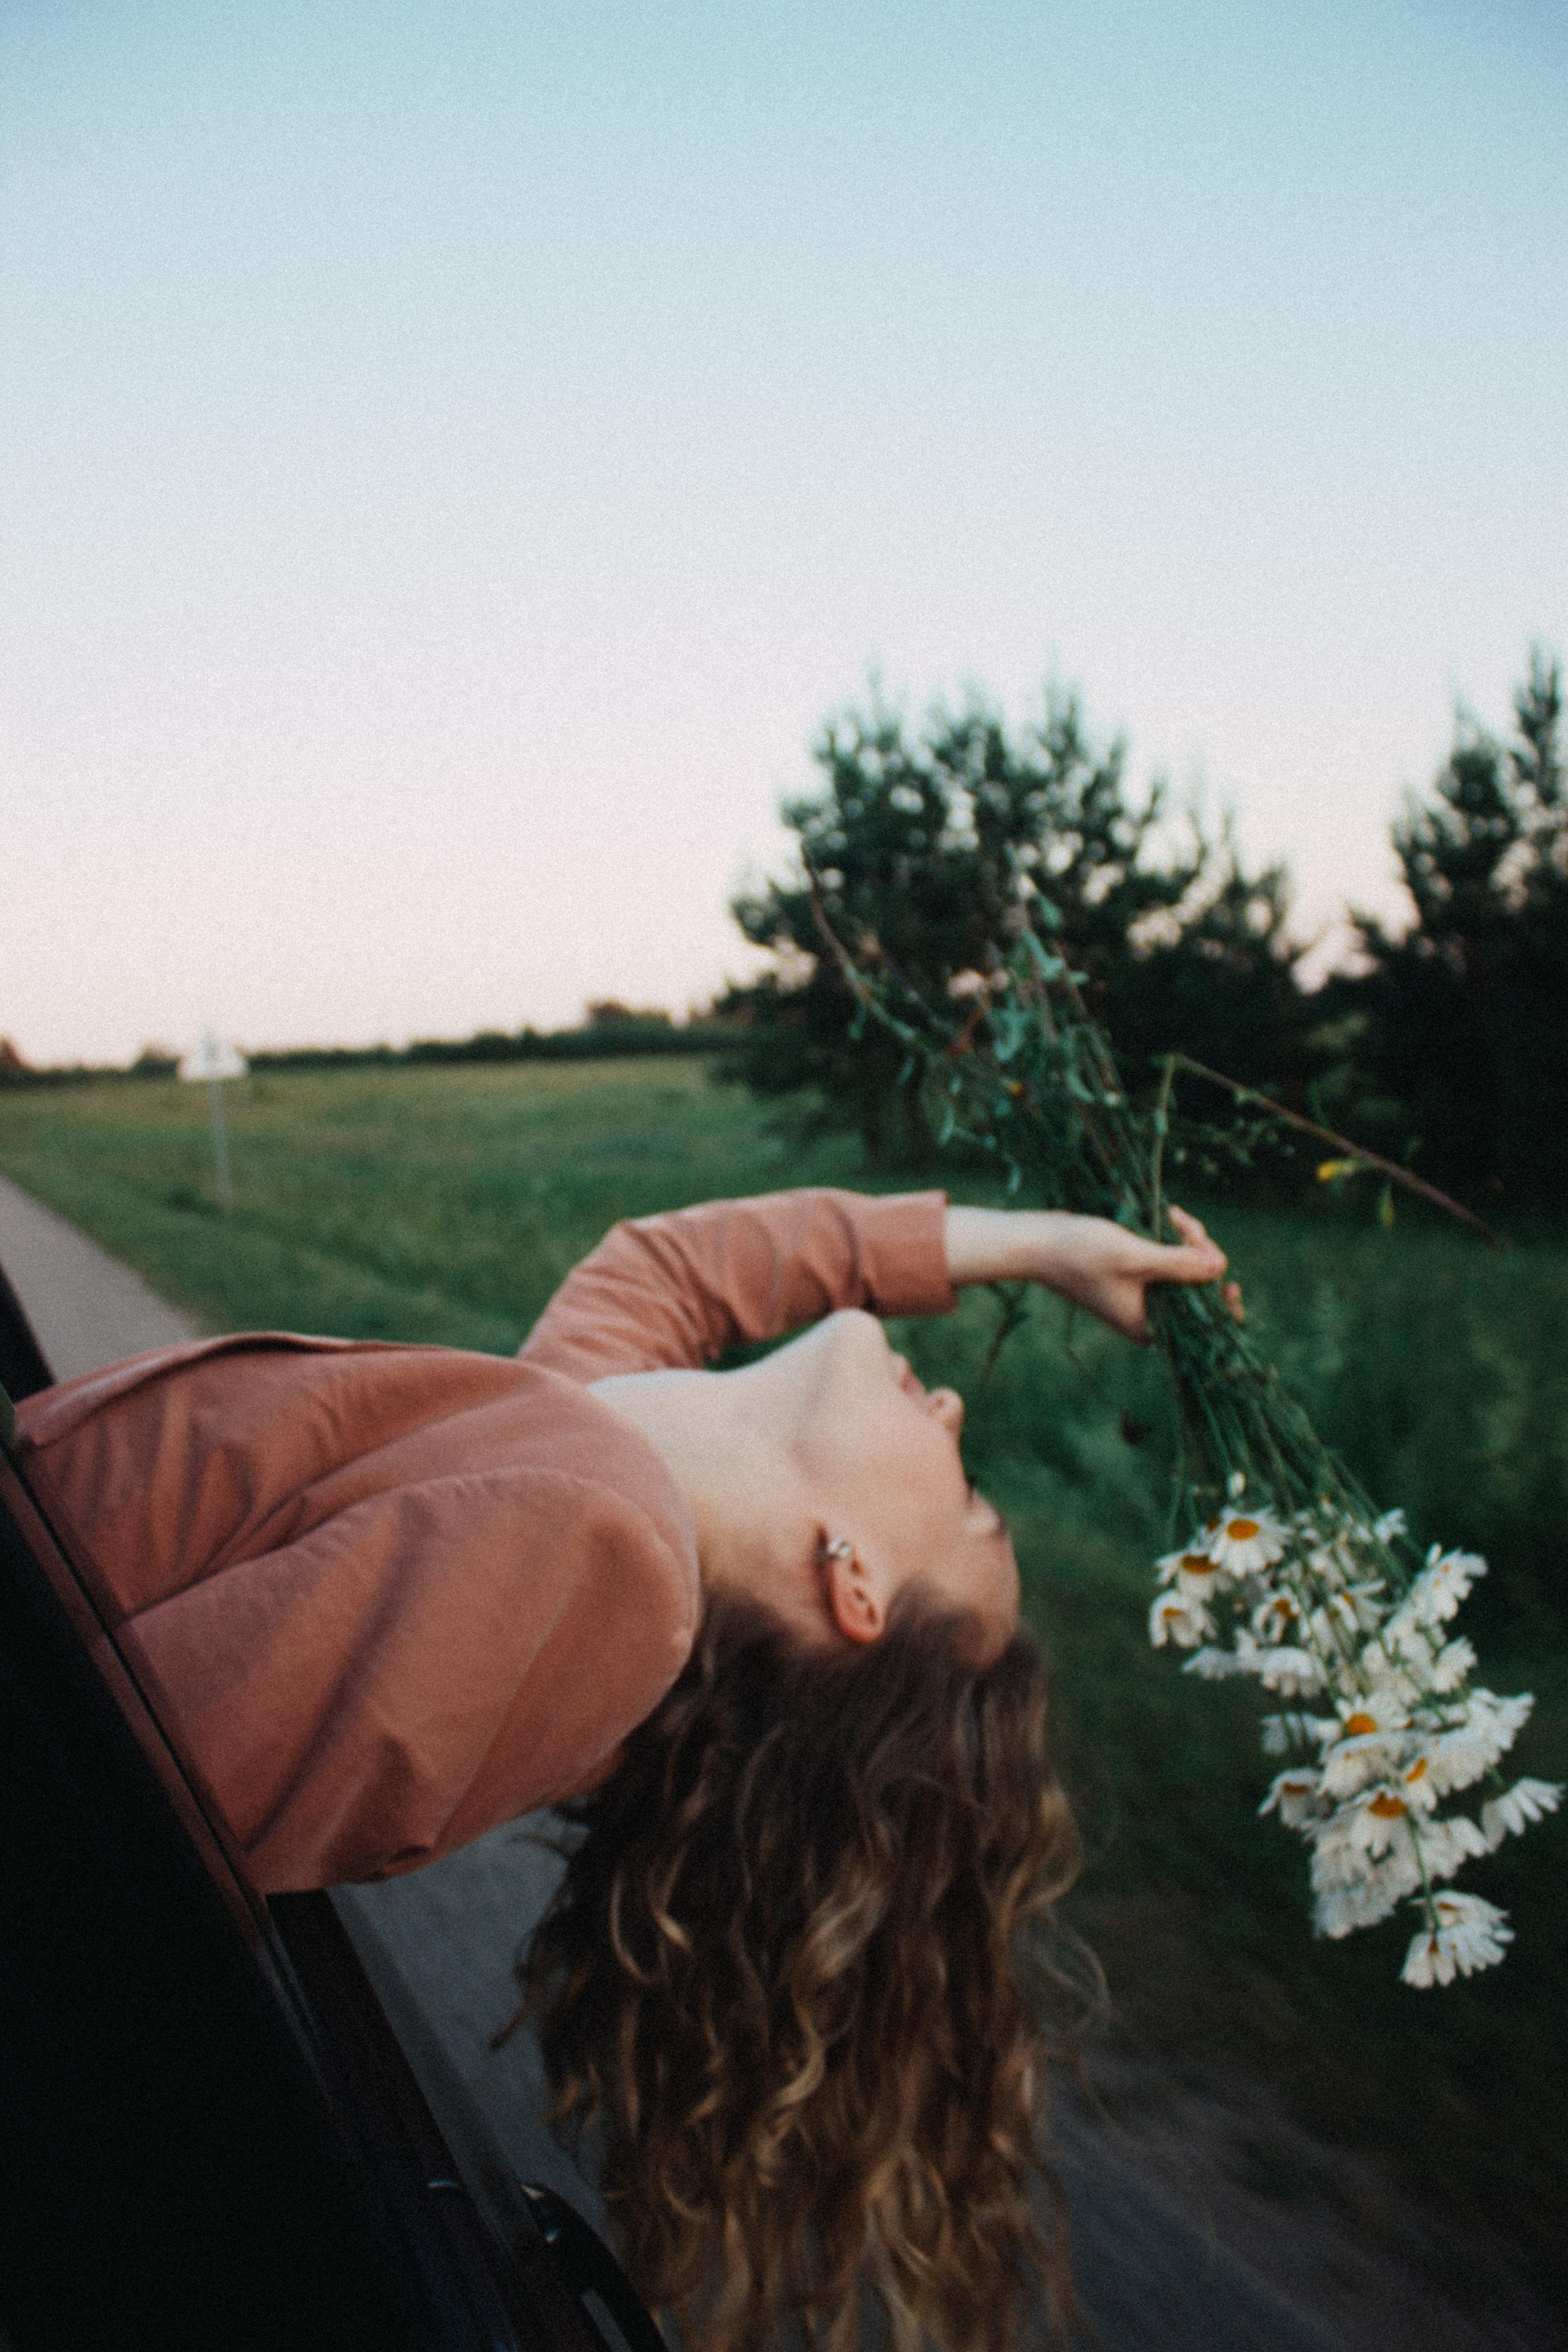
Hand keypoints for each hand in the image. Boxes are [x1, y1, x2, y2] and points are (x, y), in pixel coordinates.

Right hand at [1026, 1206, 1227, 1341]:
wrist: (1037, 1243)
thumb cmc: (1080, 1254)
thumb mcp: (1135, 1257)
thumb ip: (1180, 1264)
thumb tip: (1223, 1267)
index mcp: (1149, 1326)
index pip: (1202, 1328)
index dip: (1221, 1306)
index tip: (1229, 1280)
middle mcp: (1149, 1314)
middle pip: (1198, 1293)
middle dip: (1202, 1259)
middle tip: (1187, 1228)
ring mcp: (1142, 1293)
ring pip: (1186, 1271)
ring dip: (1189, 1243)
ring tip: (1175, 1216)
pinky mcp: (1135, 1273)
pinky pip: (1169, 1260)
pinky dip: (1174, 1240)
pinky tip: (1169, 1217)